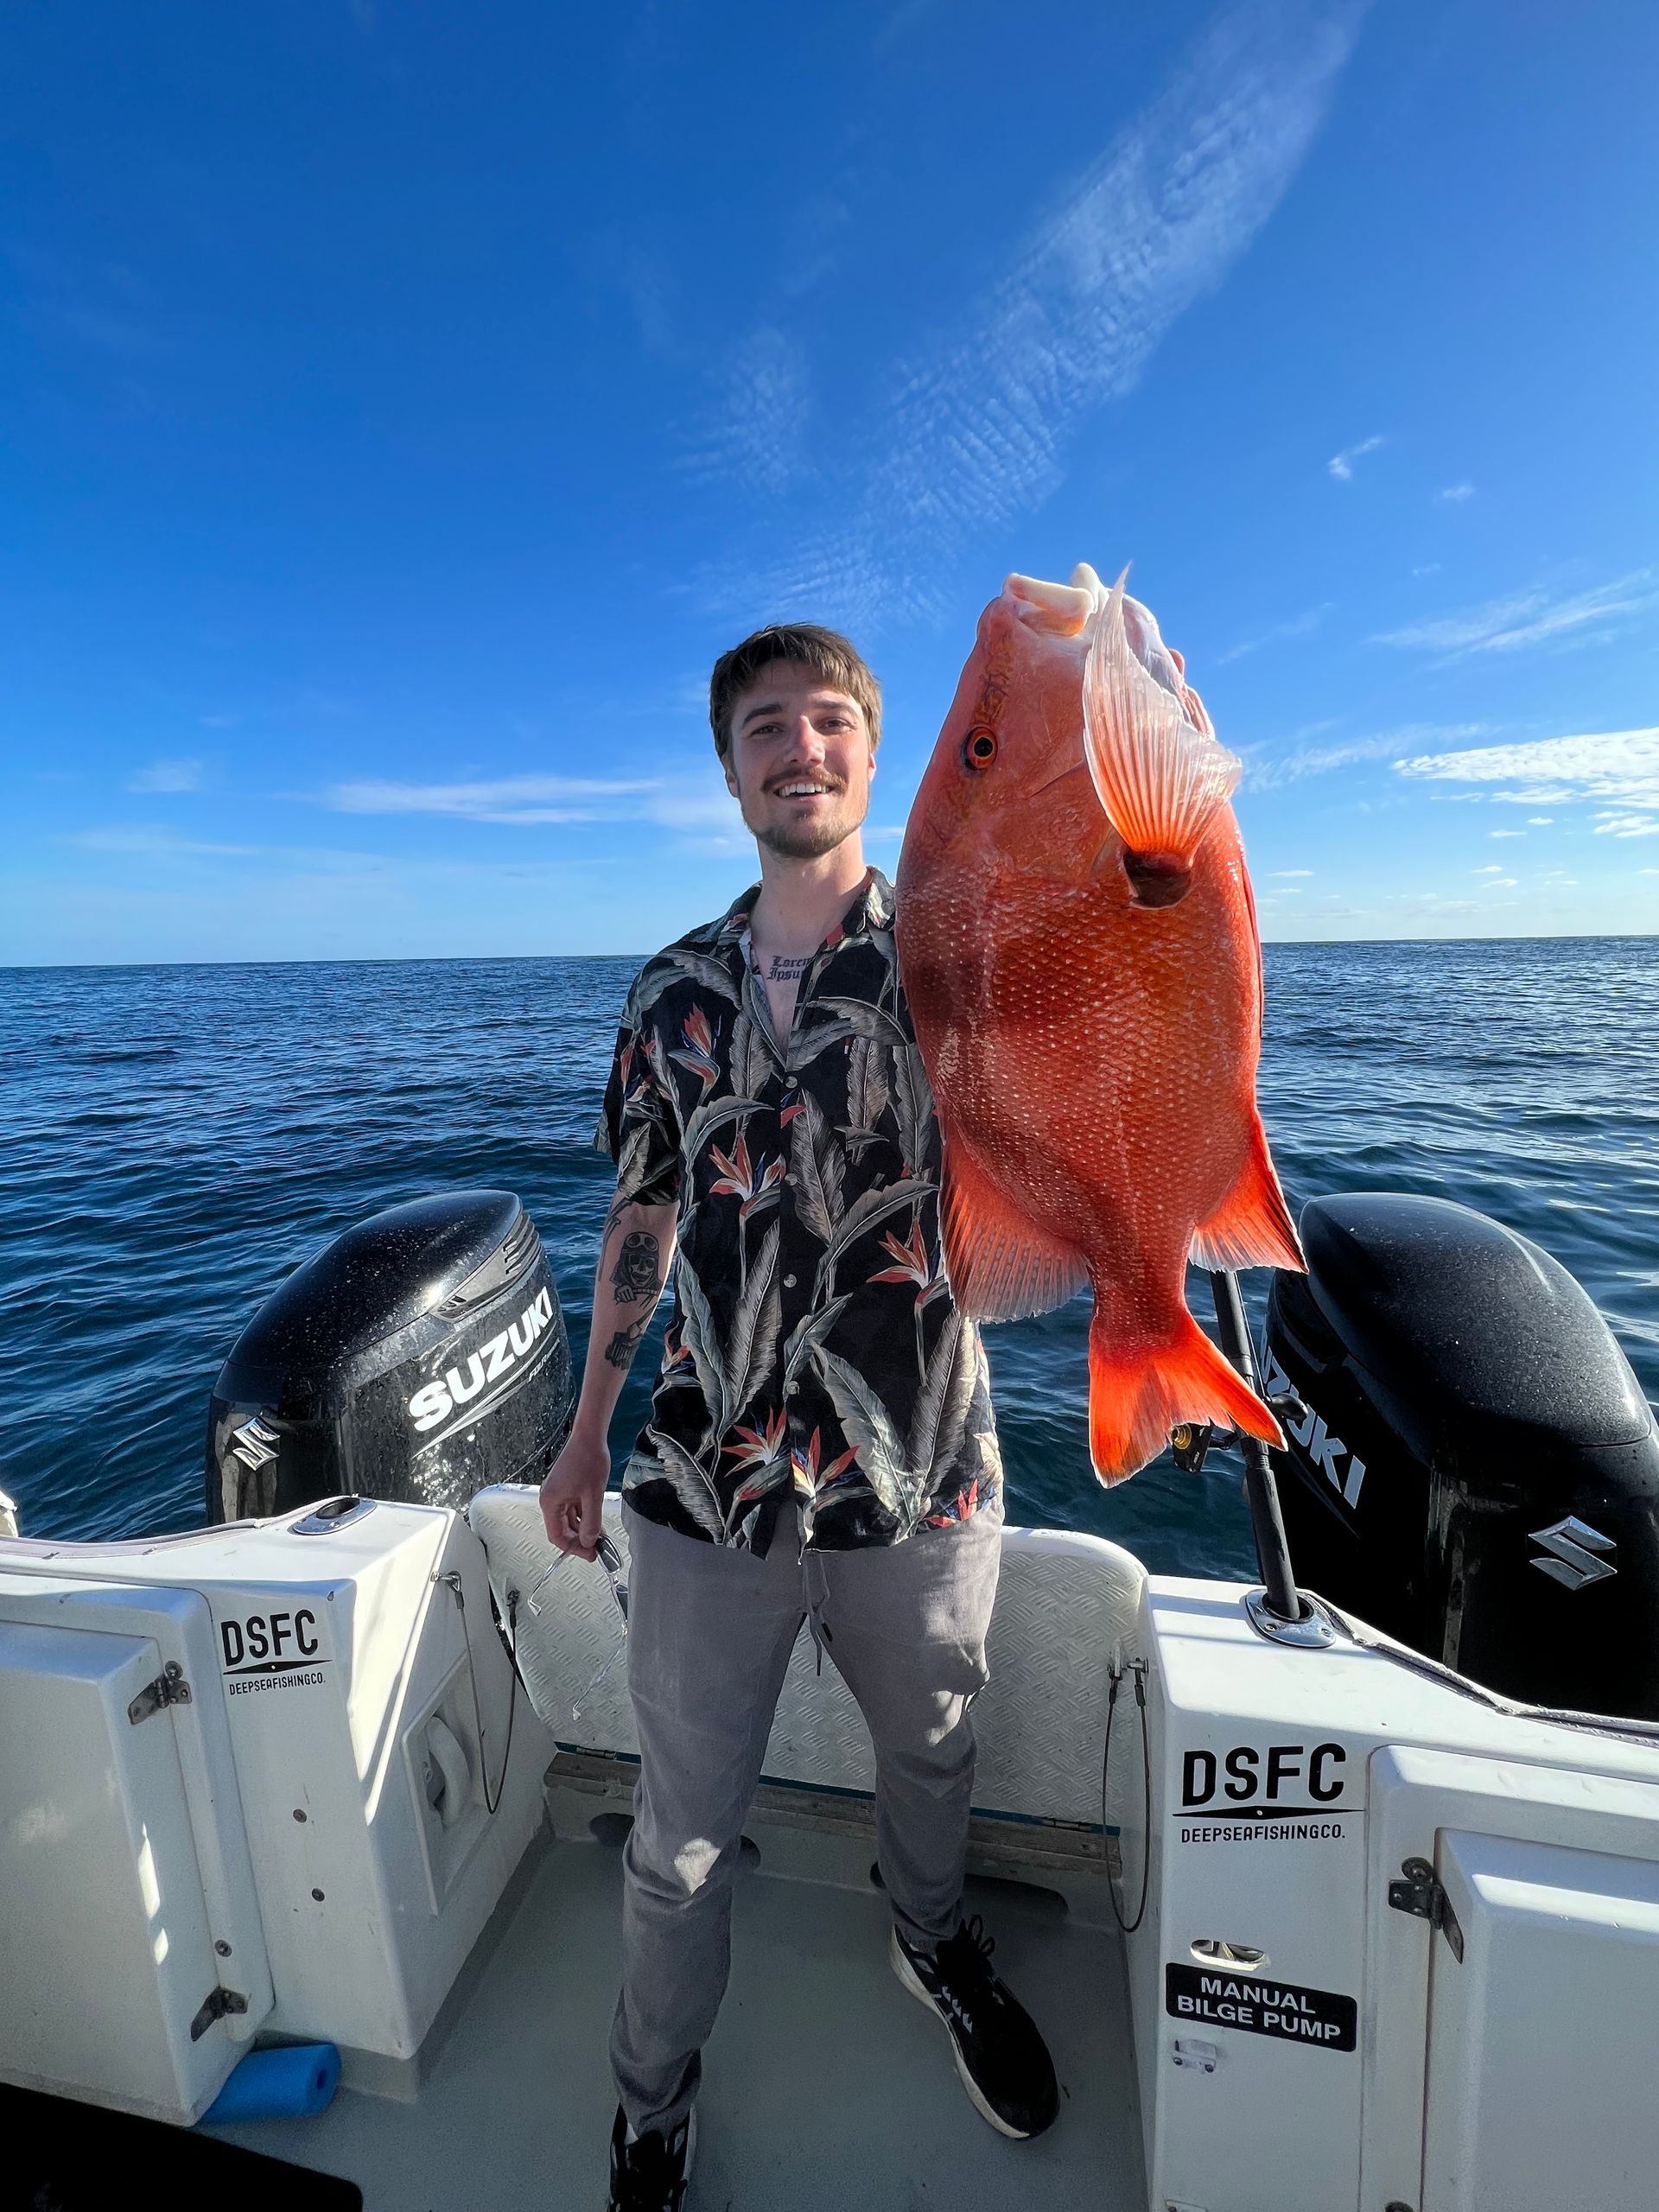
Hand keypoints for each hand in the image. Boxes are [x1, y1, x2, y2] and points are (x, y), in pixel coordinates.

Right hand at [539, 1425, 609, 1560]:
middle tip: (597, 1548)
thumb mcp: (593, 1496)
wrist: (589, 1437)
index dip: (573, 1548)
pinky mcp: (565, 1488)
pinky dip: (583, 1517)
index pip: (556, 1536)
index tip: (590, 1553)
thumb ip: (591, 1522)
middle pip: (561, 1529)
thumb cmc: (588, 1460)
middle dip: (579, 1539)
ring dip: (583, 1529)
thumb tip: (589, 1542)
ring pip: (568, 1520)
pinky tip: (597, 1523)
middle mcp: (550, 1499)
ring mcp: (557, 1493)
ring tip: (600, 1537)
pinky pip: (572, 1509)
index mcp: (550, 1502)